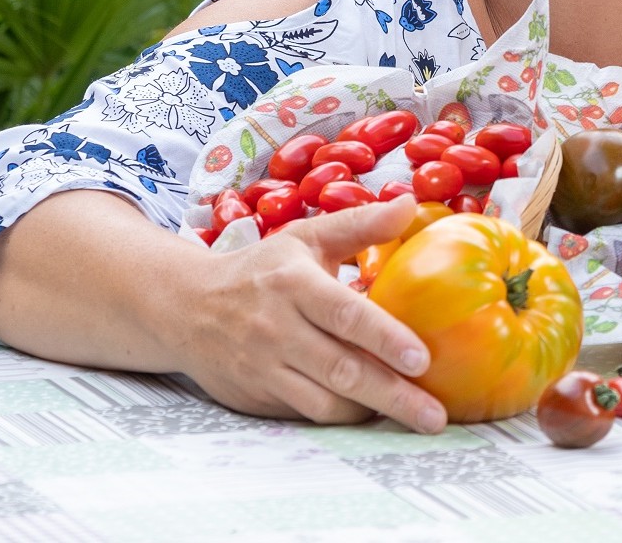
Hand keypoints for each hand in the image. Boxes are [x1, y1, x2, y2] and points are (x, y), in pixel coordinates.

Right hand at [170, 195, 446, 430]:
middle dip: (392, 394)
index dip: (385, 338)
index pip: (346, 314)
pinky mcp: (256, 396)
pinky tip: (372, 412)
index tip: (423, 359)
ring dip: (371, 410)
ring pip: (325, 400)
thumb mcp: (307, 237)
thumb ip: (360, 224)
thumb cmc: (263, 269)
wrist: (187, 307)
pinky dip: (342, 415)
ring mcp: (264, 368)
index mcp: (294, 284)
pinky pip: (306, 412)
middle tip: (433, 414)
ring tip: (415, 415)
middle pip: (342, 368)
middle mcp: (277, 329)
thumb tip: (410, 205)